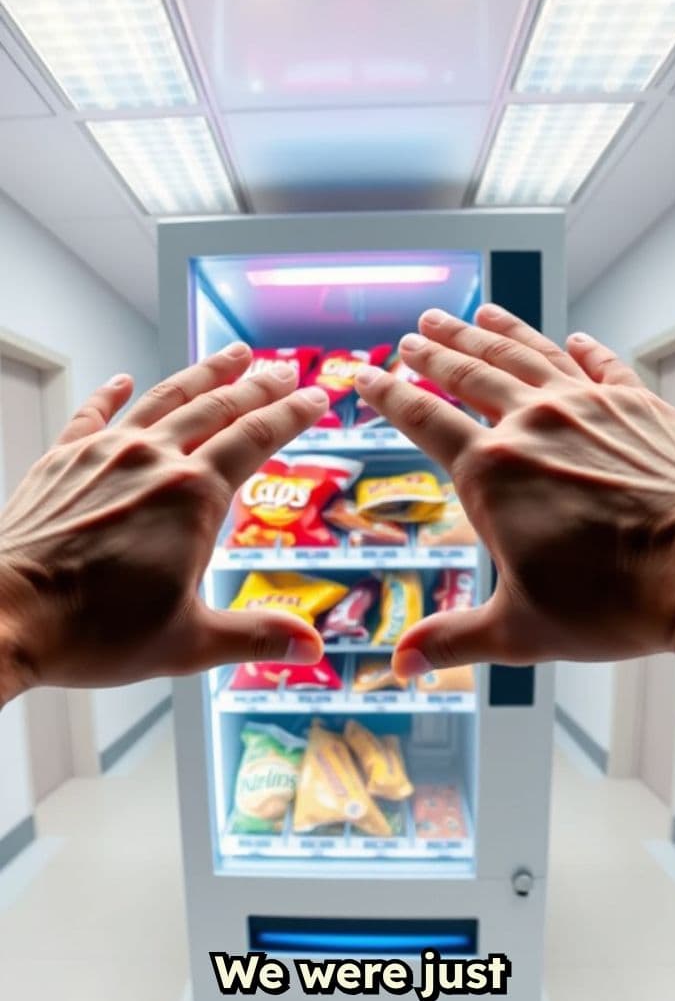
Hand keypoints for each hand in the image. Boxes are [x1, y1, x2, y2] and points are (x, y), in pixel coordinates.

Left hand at [0, 346, 328, 703]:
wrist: (6, 612)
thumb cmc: (94, 632)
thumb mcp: (189, 642)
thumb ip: (255, 635)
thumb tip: (312, 646)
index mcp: (194, 497)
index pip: (258, 438)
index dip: (293, 414)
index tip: (317, 395)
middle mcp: (153, 460)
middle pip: (218, 407)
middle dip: (257, 386)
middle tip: (283, 369)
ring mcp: (104, 454)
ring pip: (164, 398)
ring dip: (202, 374)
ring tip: (231, 355)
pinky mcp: (62, 461)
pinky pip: (92, 414)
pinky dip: (110, 393)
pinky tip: (120, 379)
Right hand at [354, 306, 674, 700]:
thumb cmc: (616, 604)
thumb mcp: (520, 630)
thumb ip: (455, 639)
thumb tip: (401, 665)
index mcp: (492, 473)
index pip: (423, 418)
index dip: (387, 394)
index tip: (365, 375)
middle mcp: (535, 424)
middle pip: (470, 371)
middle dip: (435, 351)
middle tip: (412, 334)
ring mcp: (590, 407)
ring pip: (528, 354)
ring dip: (493, 331)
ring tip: (470, 314)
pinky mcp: (639, 407)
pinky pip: (600, 364)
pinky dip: (580, 349)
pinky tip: (571, 339)